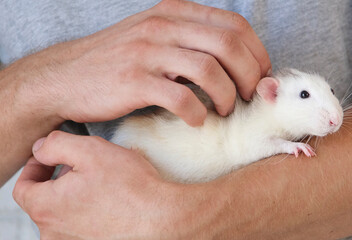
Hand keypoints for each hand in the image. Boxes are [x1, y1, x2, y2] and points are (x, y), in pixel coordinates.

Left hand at [12, 131, 214, 238]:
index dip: (34, 168)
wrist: (161, 216)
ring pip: (63, 214)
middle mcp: (54, 233)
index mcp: (47, 207)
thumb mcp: (90, 150)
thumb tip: (40, 149)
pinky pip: (80, 226)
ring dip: (73, 196)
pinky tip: (109, 201)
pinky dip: (87, 211)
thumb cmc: (130, 186)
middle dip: (58, 180)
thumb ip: (55, 144)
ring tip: (99, 183)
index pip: (23, 188)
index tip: (50, 158)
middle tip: (82, 166)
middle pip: (43, 201)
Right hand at [16, 0, 270, 125]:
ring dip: (227, 96)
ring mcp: (148, 52)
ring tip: (225, 110)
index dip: (257, 53)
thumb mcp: (155, 39)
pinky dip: (198, 112)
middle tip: (249, 96)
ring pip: (210, 70)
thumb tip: (237, 68)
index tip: (259, 76)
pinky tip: (197, 120)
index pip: (234, 26)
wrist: (64, 77)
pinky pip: (181, 97)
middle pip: (229, 45)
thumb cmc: (117, 62)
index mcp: (174, 13)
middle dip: (250, 75)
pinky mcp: (134, 81)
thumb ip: (192, 45)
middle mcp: (163, 27)